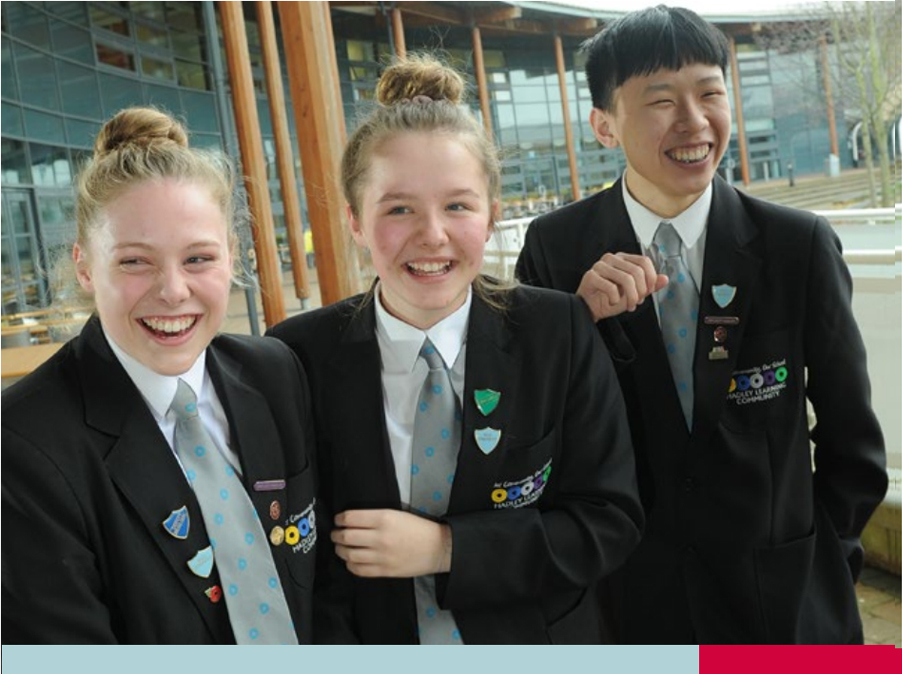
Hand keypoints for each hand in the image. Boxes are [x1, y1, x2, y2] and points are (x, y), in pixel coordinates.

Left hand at [332, 509, 451, 578]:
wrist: (437, 548)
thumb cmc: (418, 528)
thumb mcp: (397, 514)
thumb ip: (374, 517)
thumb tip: (351, 521)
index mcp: (384, 518)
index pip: (350, 518)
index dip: (339, 519)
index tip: (338, 520)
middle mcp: (380, 537)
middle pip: (346, 537)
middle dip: (336, 535)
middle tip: (335, 534)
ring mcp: (381, 556)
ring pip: (349, 555)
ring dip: (341, 550)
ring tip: (341, 547)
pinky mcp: (384, 571)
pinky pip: (359, 570)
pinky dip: (350, 565)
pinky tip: (352, 561)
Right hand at [576, 252, 667, 320]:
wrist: (589, 310)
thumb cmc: (609, 299)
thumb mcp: (633, 293)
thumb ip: (649, 286)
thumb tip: (665, 279)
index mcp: (623, 258)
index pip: (644, 261)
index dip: (650, 278)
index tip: (648, 292)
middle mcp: (611, 258)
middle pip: (637, 271)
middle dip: (640, 291)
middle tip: (636, 302)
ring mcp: (600, 266)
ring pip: (626, 279)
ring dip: (630, 297)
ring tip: (628, 306)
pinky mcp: (590, 276)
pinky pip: (611, 287)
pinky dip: (615, 299)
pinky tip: (612, 303)